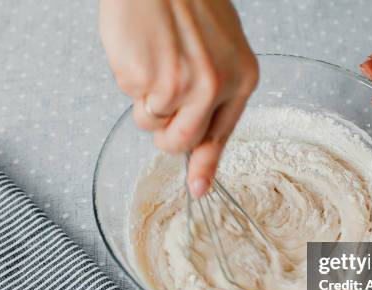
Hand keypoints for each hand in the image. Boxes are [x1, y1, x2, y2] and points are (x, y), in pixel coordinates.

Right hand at [100, 0, 257, 196]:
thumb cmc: (187, 0)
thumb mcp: (221, 46)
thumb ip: (217, 91)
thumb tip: (200, 133)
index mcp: (241, 78)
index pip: (221, 135)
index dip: (205, 165)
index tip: (197, 189)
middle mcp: (215, 88)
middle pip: (180, 142)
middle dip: (164, 132)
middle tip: (159, 100)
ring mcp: (180, 86)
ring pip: (150, 124)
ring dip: (144, 101)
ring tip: (152, 59)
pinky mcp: (145, 80)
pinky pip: (130, 99)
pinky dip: (129, 78)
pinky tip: (140, 49)